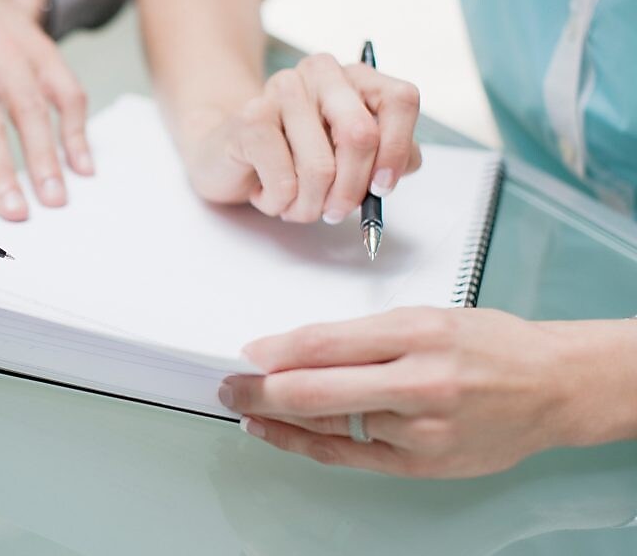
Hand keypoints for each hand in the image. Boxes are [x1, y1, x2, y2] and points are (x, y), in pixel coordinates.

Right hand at [184, 54, 421, 222]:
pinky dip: (279, 202)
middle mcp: (321, 73)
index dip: (397, 149)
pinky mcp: (251, 117)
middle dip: (351, 189)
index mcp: (355, 77)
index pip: (400, 100)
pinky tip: (266, 193)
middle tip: (335, 211)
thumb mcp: (349, 157)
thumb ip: (386, 156)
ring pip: (320, 169)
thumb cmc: (294, 158)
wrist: (226, 153)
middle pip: (362, 135)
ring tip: (294, 204)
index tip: (383, 187)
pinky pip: (284, 181)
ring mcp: (282, 89)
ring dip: (309, 205)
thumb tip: (400, 167)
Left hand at [219, 308, 636, 477]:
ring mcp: (421, 429)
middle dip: (260, 389)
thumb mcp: (426, 317)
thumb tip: (294, 348)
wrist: (553, 387)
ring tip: (246, 407)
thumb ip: (361, 336)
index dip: (276, 350)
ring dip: (277, 417)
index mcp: (418, 333)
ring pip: (328, 425)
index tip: (247, 351)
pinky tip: (278, 434)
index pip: (326, 343)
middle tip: (229, 384)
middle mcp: (420, 382)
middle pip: (316, 390)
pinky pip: (349, 456)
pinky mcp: (422, 463)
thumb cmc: (491, 346)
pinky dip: (305, 445)